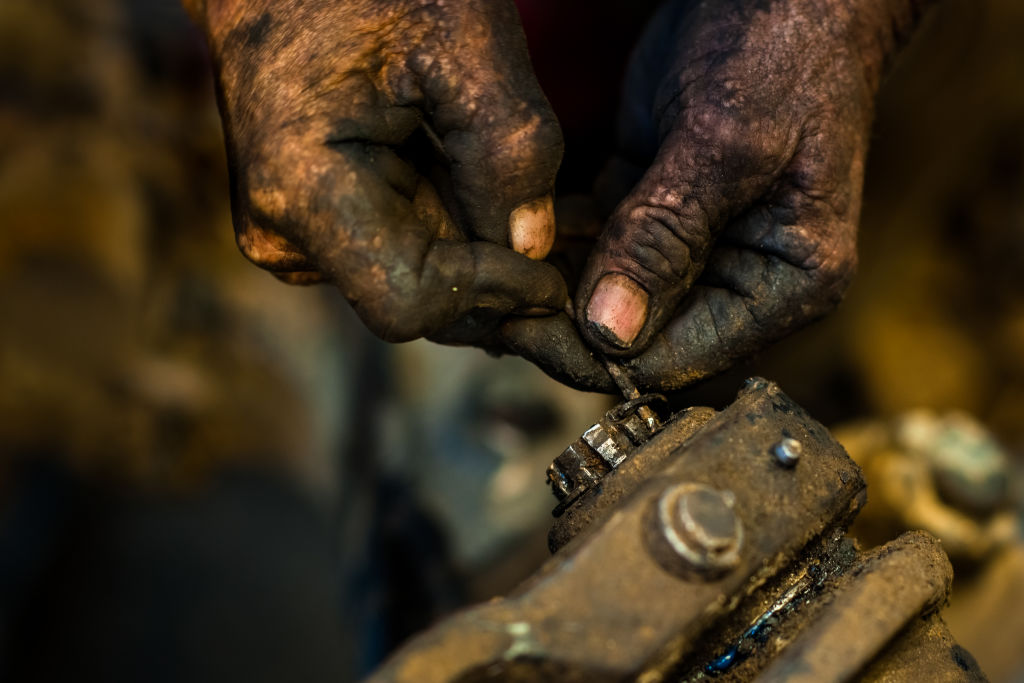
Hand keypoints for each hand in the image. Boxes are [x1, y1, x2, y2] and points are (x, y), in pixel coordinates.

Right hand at [190, 0, 566, 343]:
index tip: (556, 277)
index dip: (491, 295)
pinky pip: (402, 252)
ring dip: (486, 259)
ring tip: (548, 217)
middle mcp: (285, 230)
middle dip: (500, 284)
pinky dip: (458, 235)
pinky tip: (497, 199)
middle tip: (577, 258)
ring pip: (417, 280)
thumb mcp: (462, 41)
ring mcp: (294, 230)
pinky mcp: (314, 222)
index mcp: (303, 189)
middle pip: (418, 299)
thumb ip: (509, 147)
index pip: (410, 300)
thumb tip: (533, 247)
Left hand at [503, 0, 935, 391]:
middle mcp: (739, 280)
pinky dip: (553, 243)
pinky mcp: (655, 210)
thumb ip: (665, 237)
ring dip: (548, 284)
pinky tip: (508, 231)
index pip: (677, 358)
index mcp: (785, 285)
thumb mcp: (726, 143)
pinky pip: (595, 247)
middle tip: (487, 296)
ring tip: (483, 268)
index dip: (594, 351)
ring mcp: (694, 247)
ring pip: (606, 296)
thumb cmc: (784, 49)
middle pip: (636, 335)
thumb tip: (611, 331)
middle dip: (562, 320)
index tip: (520, 323)